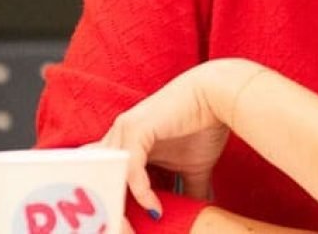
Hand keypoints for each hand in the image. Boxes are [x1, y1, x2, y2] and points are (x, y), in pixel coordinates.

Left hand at [98, 59, 260, 217]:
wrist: (219, 96)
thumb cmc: (205, 125)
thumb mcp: (193, 169)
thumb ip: (188, 190)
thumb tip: (196, 215)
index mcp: (129, 144)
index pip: (106, 175)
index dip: (111, 200)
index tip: (123, 227)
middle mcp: (120, 136)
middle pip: (98, 176)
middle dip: (105, 205)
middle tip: (119, 230)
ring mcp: (125, 130)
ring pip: (110, 173)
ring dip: (118, 203)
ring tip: (129, 227)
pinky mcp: (137, 127)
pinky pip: (131, 166)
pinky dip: (139, 189)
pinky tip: (154, 206)